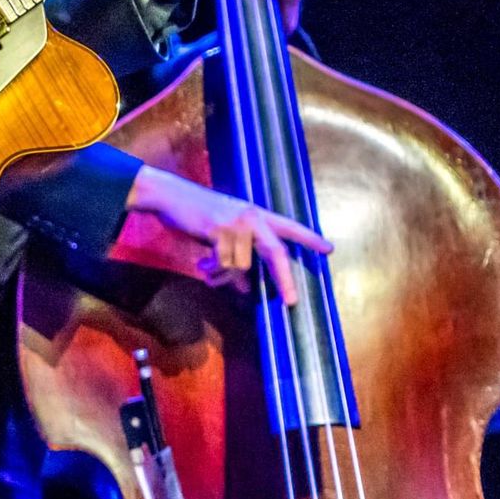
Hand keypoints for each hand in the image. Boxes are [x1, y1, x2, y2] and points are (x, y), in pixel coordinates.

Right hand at [126, 165, 330, 302]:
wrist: (170, 196)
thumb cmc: (197, 213)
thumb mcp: (223, 232)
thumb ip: (239, 254)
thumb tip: (245, 287)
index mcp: (256, 215)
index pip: (289, 227)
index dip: (309, 239)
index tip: (328, 249)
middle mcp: (251, 217)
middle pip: (276, 253)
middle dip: (284, 280)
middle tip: (290, 302)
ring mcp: (235, 224)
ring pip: (241, 266)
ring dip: (225, 275)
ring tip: (209, 269)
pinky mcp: (218, 231)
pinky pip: (223, 264)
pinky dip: (214, 271)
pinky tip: (203, 265)